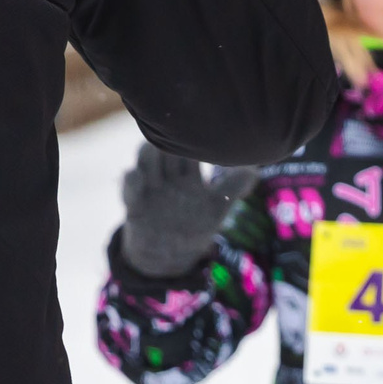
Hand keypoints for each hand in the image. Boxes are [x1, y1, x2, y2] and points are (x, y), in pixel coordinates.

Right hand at [119, 145, 255, 278]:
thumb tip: (253, 170)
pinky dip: (132, 180)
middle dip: (169, 141)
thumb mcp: (217, 208)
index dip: (193, 140)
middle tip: (178, 133)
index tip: (202, 129)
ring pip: (145, 162)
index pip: (188, 150)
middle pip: (166, 150)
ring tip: (156, 149)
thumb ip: (233, 188)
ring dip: (148, 154)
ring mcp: (150, 188)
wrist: (168, 254)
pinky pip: (129, 189)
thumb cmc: (192, 226)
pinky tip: (138, 175)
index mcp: (186, 174)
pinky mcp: (134, 204)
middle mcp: (167, 176)